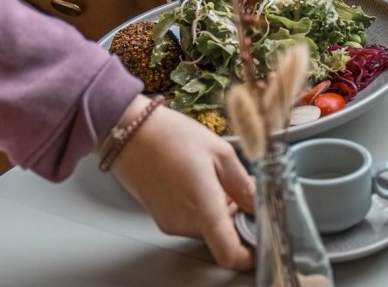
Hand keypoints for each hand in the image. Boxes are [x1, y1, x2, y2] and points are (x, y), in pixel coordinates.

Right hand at [110, 97, 255, 269]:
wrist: (128, 133)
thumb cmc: (171, 136)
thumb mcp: (221, 153)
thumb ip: (244, 185)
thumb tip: (259, 204)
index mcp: (203, 209)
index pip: (229, 254)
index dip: (248, 255)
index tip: (260, 242)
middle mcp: (184, 223)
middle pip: (221, 238)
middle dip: (237, 218)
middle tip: (241, 190)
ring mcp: (170, 222)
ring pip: (207, 228)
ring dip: (220, 211)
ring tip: (216, 178)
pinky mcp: (160, 217)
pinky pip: (191, 221)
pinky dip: (203, 208)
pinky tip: (200, 181)